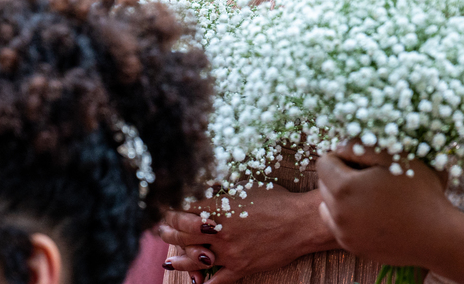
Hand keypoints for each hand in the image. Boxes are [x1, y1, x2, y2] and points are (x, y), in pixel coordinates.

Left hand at [158, 185, 338, 283]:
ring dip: (179, 259)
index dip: (175, 212)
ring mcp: (230, 252)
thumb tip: (210, 193)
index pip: (188, 211)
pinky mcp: (241, 268)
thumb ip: (226, 194)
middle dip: (170, 232)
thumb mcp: (248, 189)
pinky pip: (217, 281)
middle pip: (185, 233)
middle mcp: (221, 231)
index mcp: (222, 208)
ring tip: (169, 259)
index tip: (169, 211)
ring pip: (195, 258)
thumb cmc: (277, 201)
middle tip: (162, 231)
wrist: (300, 223)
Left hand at [315, 146, 452, 268]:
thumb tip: (341, 145)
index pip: (324, 163)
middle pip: (324, 183)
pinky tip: (369, 211)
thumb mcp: (394, 158)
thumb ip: (362, 146)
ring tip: (370, 194)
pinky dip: (347, 215)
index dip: (342, 156)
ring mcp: (344, 233)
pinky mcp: (352, 247)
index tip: (364, 160)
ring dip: (341, 196)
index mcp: (345, 188)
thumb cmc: (419, 192)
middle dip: (340, 175)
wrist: (437, 235)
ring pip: (328, 204)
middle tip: (370, 176)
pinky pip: (337, 224)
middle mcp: (338, 214)